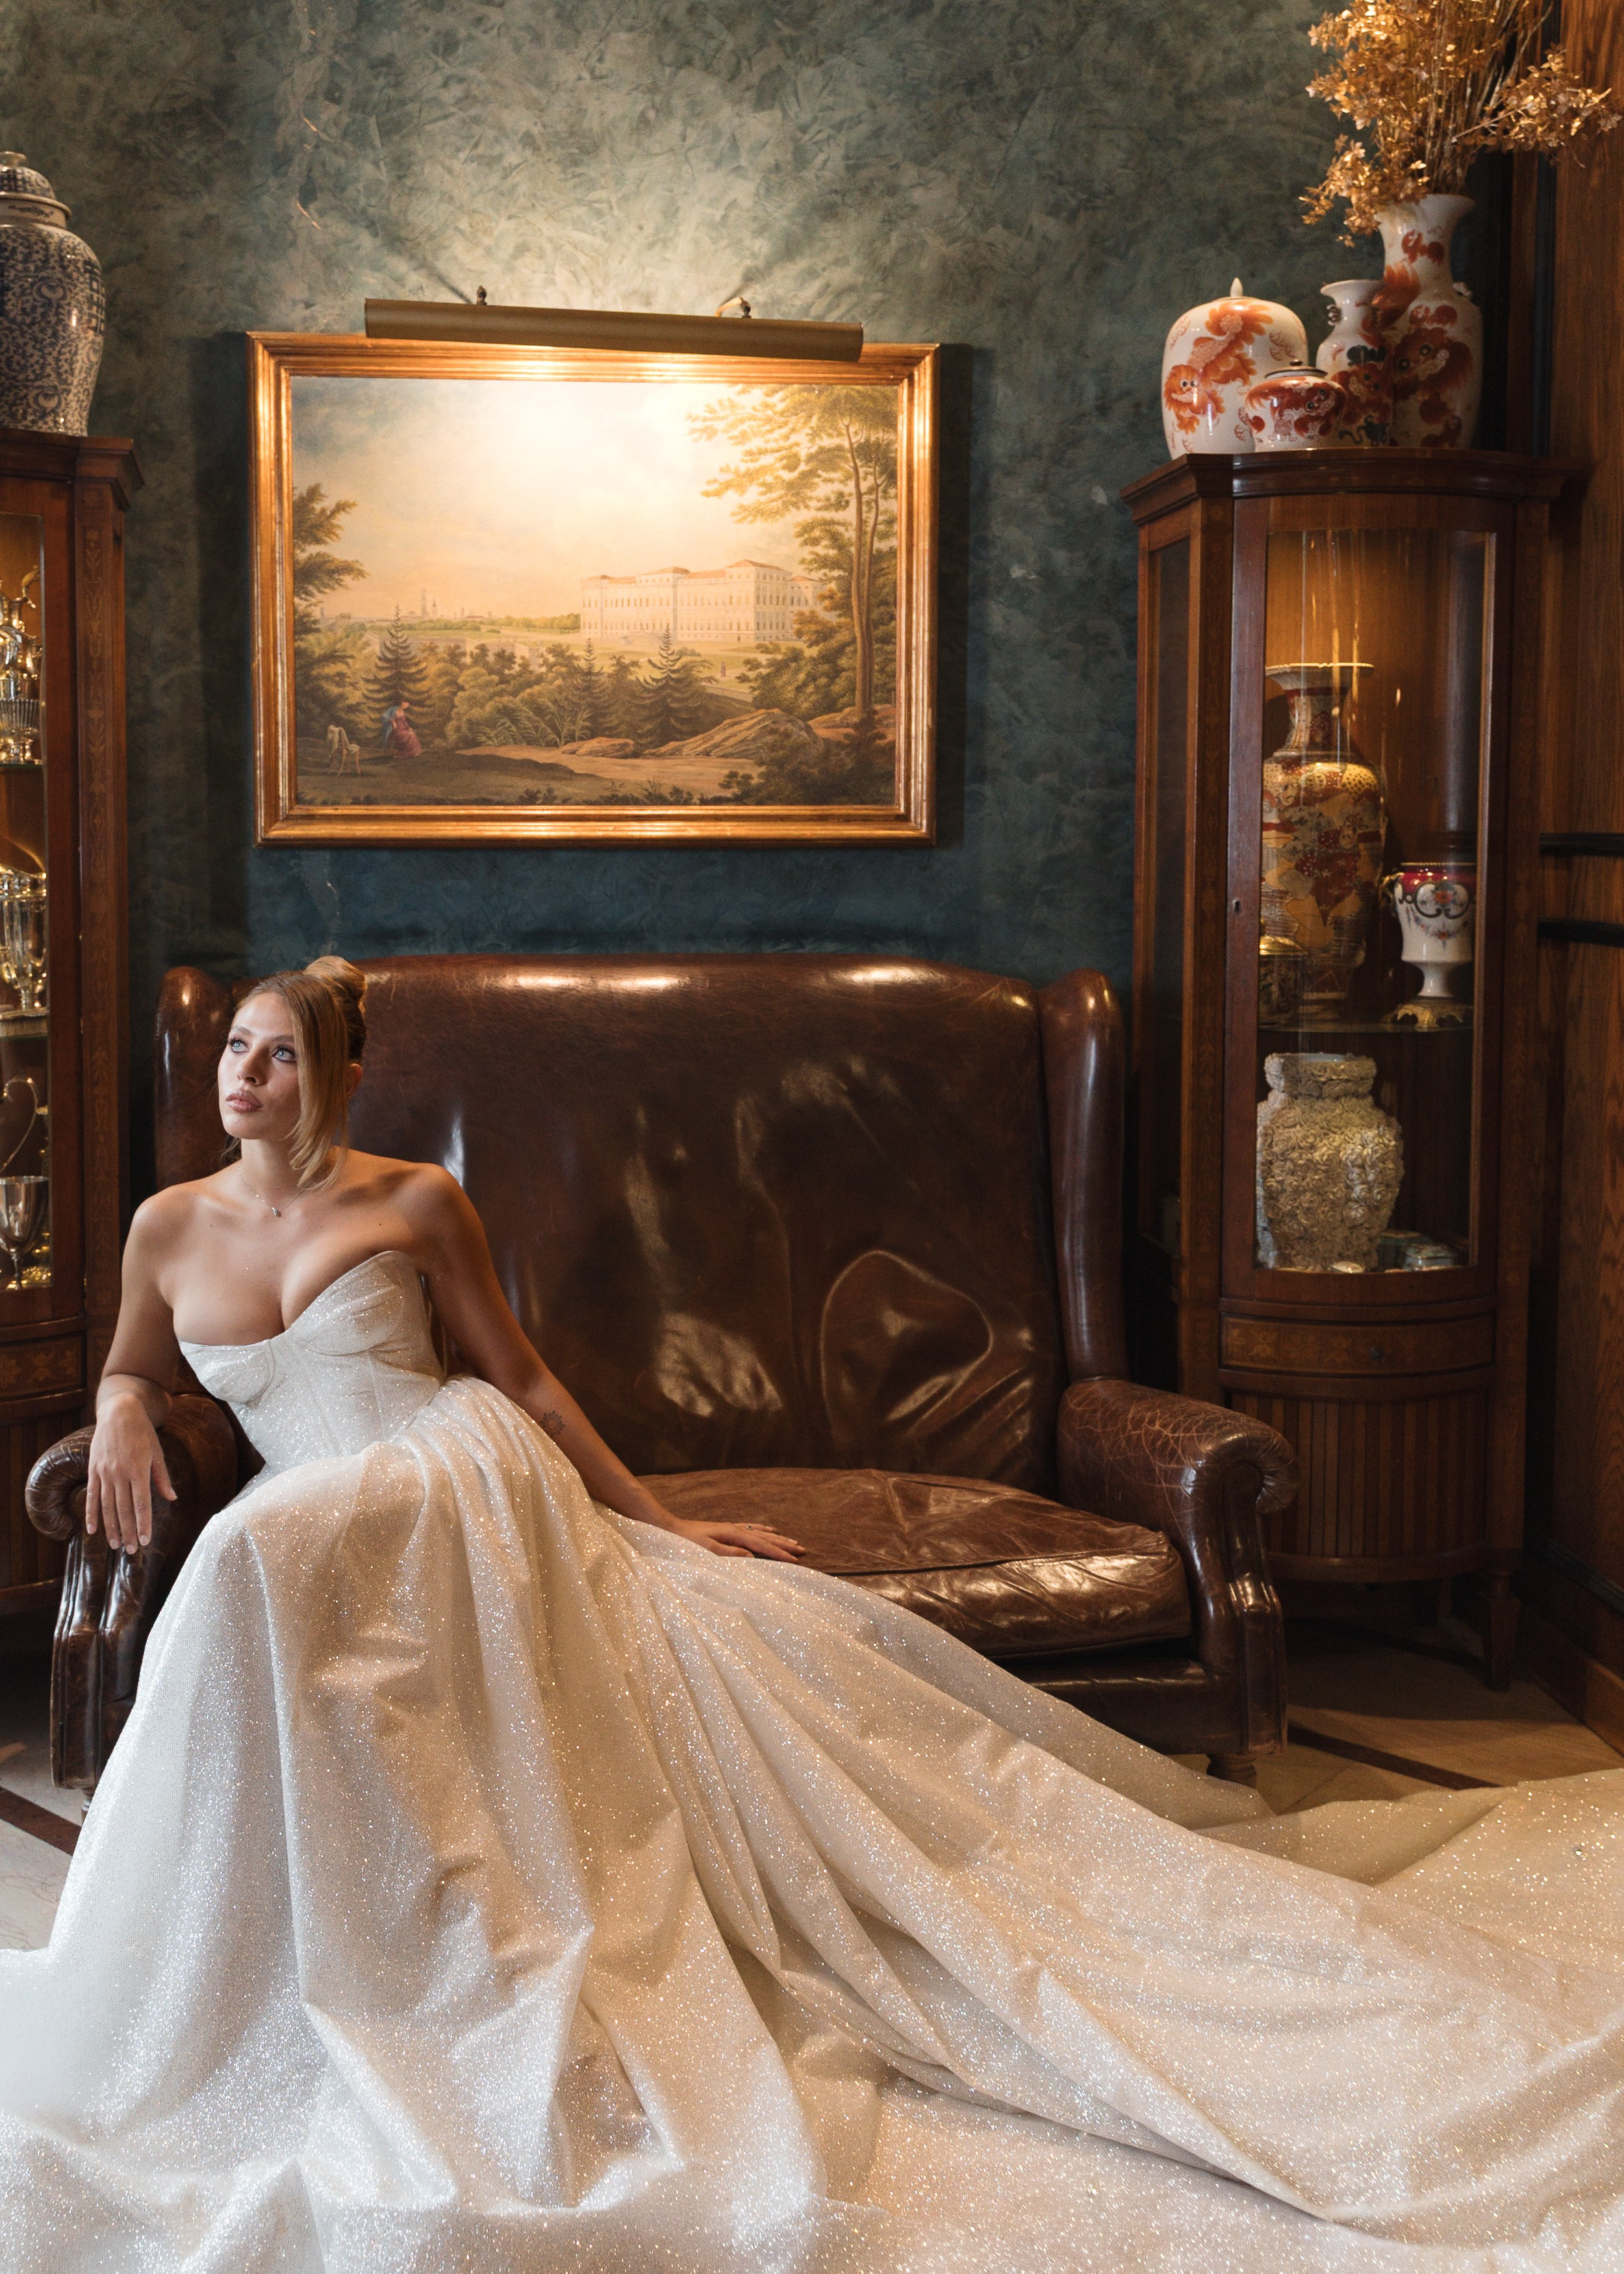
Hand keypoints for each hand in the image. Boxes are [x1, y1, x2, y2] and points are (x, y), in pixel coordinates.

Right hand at [86, 1393, 175, 1552]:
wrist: (119, 1412)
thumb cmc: (143, 1432)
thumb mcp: (157, 1452)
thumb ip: (162, 1478)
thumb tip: (172, 1499)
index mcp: (139, 1470)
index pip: (142, 1504)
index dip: (143, 1525)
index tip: (145, 1541)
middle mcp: (120, 1473)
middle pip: (124, 1509)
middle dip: (128, 1532)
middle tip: (131, 1551)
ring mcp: (104, 1472)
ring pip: (107, 1506)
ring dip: (111, 1528)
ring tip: (115, 1545)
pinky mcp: (93, 1470)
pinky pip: (92, 1496)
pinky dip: (91, 1514)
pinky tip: (92, 1530)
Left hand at [669, 1517, 803, 1561]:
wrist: (668, 1528)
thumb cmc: (685, 1543)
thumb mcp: (706, 1551)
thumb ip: (730, 1554)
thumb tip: (752, 1557)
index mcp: (733, 1535)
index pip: (762, 1546)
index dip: (779, 1553)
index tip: (795, 1560)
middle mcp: (735, 1529)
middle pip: (766, 1537)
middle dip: (784, 1545)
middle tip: (803, 1551)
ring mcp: (732, 1528)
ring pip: (761, 1533)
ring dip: (778, 1538)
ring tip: (793, 1542)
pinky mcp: (726, 1529)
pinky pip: (751, 1528)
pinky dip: (763, 1529)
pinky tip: (769, 1528)